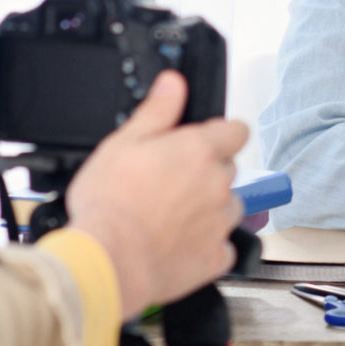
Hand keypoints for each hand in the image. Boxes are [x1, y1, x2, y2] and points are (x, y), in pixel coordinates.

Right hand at [65, 71, 249, 312]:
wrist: (108, 262)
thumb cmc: (110, 205)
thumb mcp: (122, 144)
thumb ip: (157, 111)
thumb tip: (174, 83)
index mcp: (200, 151)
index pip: (236, 130)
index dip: (220, 134)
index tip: (202, 142)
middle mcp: (219, 184)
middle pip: (227, 169)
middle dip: (205, 173)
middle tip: (169, 183)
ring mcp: (221, 222)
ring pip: (228, 207)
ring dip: (208, 209)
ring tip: (170, 217)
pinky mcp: (216, 257)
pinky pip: (222, 247)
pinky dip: (206, 246)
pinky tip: (177, 245)